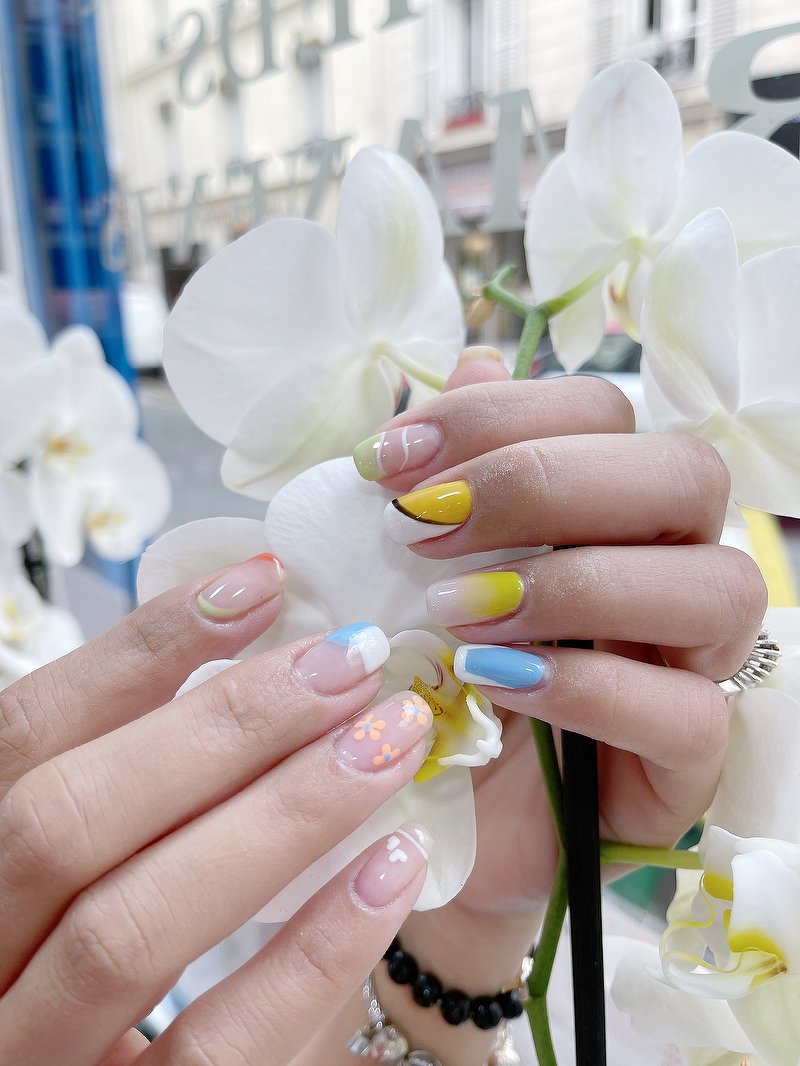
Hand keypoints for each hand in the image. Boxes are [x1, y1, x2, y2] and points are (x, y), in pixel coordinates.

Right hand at [0, 559, 431, 1065]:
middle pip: (67, 820)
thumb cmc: (93, 955)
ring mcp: (30, 1058)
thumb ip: (134, 780)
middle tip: (350, 659)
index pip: (22, 736)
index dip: (137, 648)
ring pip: (130, 928)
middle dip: (221, 725)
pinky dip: (310, 953)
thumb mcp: (79, 863)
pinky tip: (394, 866)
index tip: (259, 581)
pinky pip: (215, 1051)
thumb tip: (261, 655)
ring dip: (279, 815)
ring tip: (390, 737)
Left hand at [360, 352, 765, 991]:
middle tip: (423, 527)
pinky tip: (493, 685)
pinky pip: (687, 711)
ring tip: (453, 614)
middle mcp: (675, 561)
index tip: (389, 461)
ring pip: (714, 582)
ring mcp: (699, 660)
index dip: (500, 416)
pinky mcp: (693, 755)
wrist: (441, 811)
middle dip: (543, 484)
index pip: (605, 411)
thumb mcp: (418, 568)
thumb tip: (472, 366)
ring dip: (574, 584)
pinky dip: (584, 688)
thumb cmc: (434, 675)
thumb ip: (452, 471)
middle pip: (682, 472)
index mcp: (614, 502)